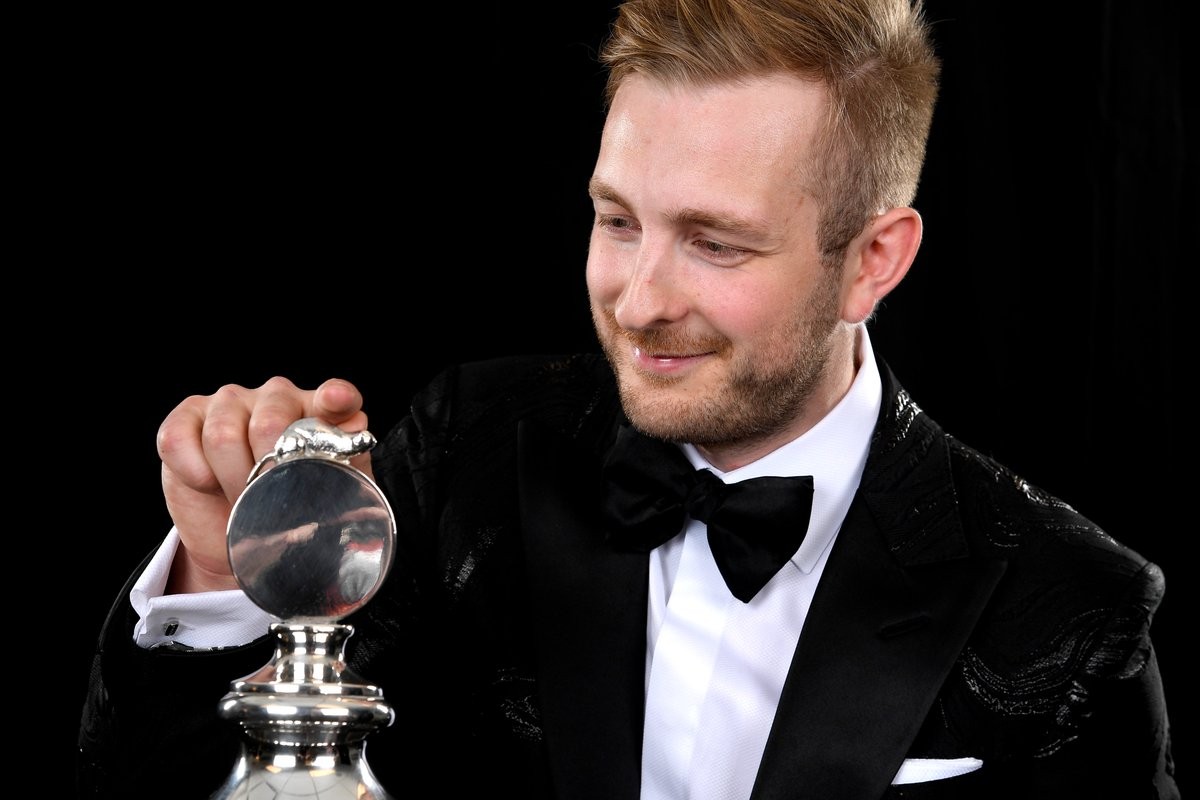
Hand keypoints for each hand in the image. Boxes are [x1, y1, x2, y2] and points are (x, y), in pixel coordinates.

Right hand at [156, 376, 370, 593]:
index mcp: (319, 414)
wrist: (240, 539)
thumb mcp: (324, 500)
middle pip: (269, 423)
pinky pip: (179, 438)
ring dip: (230, 478)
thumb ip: (345, 478)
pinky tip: (207, 482)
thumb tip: (358, 471)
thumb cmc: (289, 512)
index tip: (337, 403)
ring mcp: (229, 403)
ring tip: (241, 499)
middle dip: (266, 472)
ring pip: (223, 434)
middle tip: (269, 499)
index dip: (335, 398)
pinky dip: (193, 470)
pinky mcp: (186, 419)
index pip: (334, 397)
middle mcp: (277, 398)